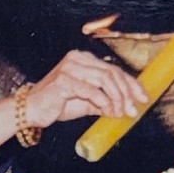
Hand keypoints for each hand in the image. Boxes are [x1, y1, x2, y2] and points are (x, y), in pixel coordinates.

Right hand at [21, 51, 146, 127]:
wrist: (30, 110)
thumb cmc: (57, 104)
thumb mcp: (87, 102)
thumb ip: (105, 101)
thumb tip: (128, 107)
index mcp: (84, 60)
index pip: (113, 69)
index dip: (131, 84)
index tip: (143, 98)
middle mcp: (77, 59)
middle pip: (111, 72)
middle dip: (127, 92)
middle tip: (133, 110)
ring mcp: (69, 68)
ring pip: (104, 80)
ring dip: (117, 98)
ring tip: (120, 113)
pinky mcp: (63, 81)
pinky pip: (89, 90)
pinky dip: (102, 101)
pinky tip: (108, 111)